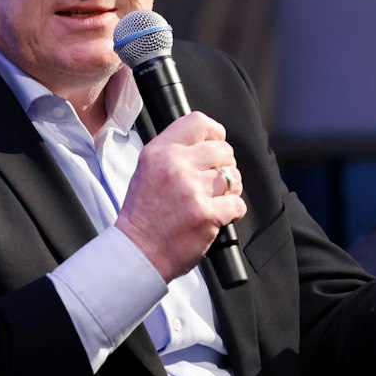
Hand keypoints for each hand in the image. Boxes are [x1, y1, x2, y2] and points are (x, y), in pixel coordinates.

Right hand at [115, 111, 245, 280]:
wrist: (138, 253)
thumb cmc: (143, 216)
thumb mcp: (147, 170)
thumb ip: (174, 153)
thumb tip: (208, 143)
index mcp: (159, 152)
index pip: (198, 122)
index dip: (215, 133)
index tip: (215, 145)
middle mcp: (175, 166)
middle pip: (223, 150)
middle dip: (225, 166)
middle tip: (213, 182)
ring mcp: (192, 190)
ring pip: (233, 177)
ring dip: (230, 189)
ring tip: (215, 199)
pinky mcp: (207, 214)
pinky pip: (237, 204)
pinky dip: (233, 211)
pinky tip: (218, 215)